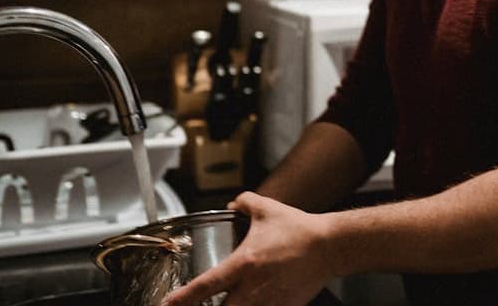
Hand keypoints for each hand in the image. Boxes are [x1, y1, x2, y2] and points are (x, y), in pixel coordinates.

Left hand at [162, 192, 331, 305]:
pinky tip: (253, 303)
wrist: (329, 246)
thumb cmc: (299, 229)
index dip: (184, 297)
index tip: (168, 303)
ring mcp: (269, 301)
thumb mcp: (268, 209)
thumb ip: (245, 202)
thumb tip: (232, 203)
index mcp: (244, 263)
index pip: (206, 285)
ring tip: (228, 303)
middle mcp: (253, 287)